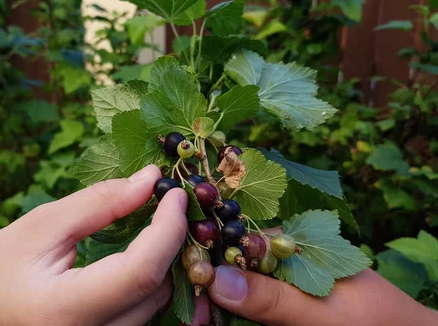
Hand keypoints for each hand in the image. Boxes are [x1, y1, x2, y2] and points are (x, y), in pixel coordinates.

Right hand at [0, 165, 187, 325]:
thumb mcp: (37, 229)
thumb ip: (97, 205)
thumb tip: (148, 180)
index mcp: (67, 311)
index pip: (141, 271)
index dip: (168, 228)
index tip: (175, 194)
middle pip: (157, 291)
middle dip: (171, 243)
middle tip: (167, 205)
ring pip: (159, 308)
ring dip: (165, 265)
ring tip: (155, 228)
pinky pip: (145, 318)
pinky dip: (152, 286)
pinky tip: (143, 260)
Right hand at [205, 228, 437, 325]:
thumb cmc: (374, 322)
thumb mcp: (324, 311)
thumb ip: (274, 297)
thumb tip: (217, 279)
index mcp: (293, 246)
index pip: (238, 242)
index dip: (209, 259)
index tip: (186, 278)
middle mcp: (283, 262)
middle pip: (233, 267)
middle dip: (208, 284)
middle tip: (188, 310)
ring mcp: (281, 287)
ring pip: (237, 291)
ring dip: (216, 305)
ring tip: (195, 317)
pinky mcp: (282, 309)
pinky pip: (249, 311)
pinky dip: (231, 317)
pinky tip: (214, 320)